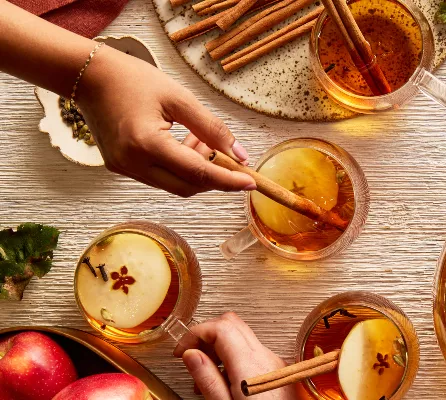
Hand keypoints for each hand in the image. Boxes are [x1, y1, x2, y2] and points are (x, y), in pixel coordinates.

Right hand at [76, 46, 255, 196]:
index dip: (228, 180)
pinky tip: (180, 143)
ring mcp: (124, 169)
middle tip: (224, 152)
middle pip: (187, 187)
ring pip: (174, 184)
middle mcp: (133, 163)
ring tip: (197, 138)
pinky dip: (177, 167)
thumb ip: (212, 128)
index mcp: (147, 144)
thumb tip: (239, 154)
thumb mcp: (180, 98)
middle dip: (212, 175)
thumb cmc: (133, 80)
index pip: (198, 172)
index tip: (250, 183)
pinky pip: (159, 177)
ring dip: (194, 169)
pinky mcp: (120, 167)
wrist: (89, 76)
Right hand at [174, 312, 299, 399]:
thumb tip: (191, 354)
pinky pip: (252, 351)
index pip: (220, 327)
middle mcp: (266, 358)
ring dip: (219, 346)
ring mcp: (275, 362)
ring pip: (242, 335)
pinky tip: (224, 381)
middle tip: (190, 355)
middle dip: (206, 334)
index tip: (181, 350)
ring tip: (205, 374)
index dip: (195, 332)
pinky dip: (233, 356)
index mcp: (250, 366)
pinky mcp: (279, 371)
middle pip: (232, 323)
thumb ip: (208, 379)